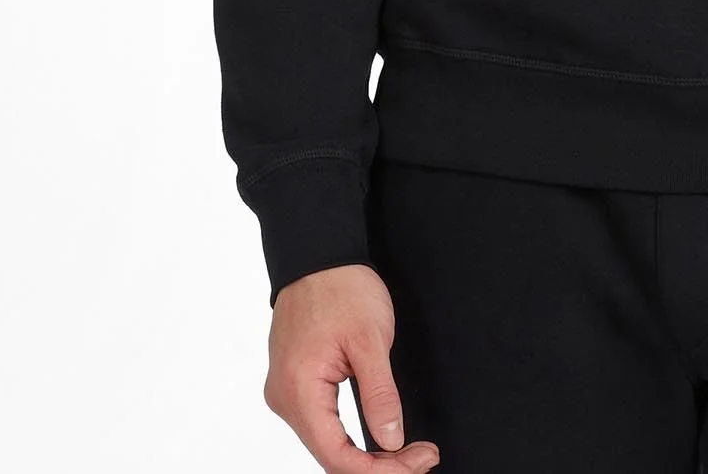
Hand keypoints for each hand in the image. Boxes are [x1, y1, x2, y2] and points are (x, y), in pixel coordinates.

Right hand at [264, 263, 439, 471]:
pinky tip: (379, 439)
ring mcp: (287, 393)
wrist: (319, 255)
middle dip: (378, 464)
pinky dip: (352, 436)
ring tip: (408, 451)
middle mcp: (284, 400)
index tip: (416, 463)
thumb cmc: (341, 288)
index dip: (378, 470)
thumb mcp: (371, 340)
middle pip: (331, 455)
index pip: (336, 456)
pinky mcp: (296, 384)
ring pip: (328, 443)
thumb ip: (380, 394)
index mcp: (299, 391)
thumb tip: (391, 441)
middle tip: (422, 457)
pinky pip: (323, 424)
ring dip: (366, 454)